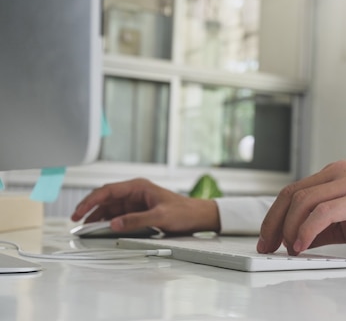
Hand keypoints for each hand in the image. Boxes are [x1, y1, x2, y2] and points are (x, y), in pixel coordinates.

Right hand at [71, 178, 219, 233]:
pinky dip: (109, 222)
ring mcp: (136, 203)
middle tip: (76, 221)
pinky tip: (101, 230)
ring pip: (110, 208)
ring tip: (86, 228)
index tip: (80, 211)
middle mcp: (135, 193)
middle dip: (90, 209)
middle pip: (105, 199)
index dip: (91, 200)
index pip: (108, 190)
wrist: (198, 217)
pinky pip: (119, 216)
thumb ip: (136, 220)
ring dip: (98, 217)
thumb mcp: (160, 217)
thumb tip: (114, 224)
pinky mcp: (138, 212)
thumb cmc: (184, 211)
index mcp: (138, 187)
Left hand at [257, 160, 345, 254]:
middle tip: (268, 246)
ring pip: (303, 201)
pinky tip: (302, 245)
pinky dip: (307, 230)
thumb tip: (293, 242)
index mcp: (334, 173)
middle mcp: (339, 172)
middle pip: (292, 194)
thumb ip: (320, 228)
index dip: (274, 216)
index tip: (267, 238)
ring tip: (290, 249)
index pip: (293, 191)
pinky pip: (323, 212)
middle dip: (274, 222)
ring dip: (290, 229)